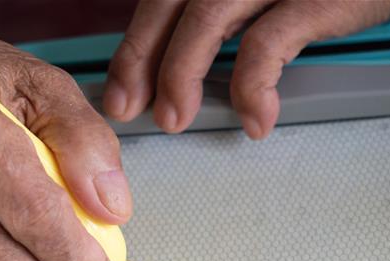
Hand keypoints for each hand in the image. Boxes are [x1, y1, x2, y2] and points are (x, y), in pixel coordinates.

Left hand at [103, 0, 389, 138]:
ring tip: (176, 119)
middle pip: (174, 4)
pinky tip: (254, 119)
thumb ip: (217, 22)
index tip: (119, 94)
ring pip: (208, 17)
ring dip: (183, 74)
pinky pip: (269, 42)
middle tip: (134, 110)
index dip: (135, 47)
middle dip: (145, 62)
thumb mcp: (257, 1)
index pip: (161, 0)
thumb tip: (171, 74)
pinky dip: (253, 85)